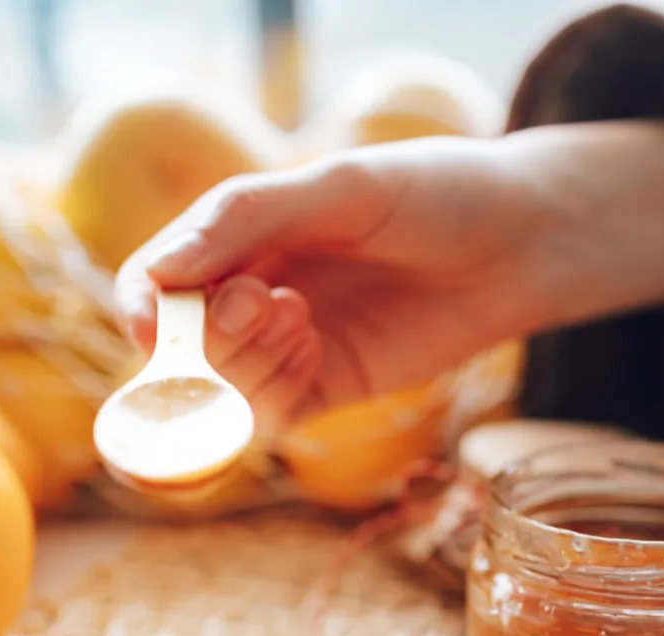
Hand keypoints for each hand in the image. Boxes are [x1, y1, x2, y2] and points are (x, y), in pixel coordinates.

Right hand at [114, 135, 553, 426]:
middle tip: (265, 299)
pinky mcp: (327, 390)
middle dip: (209, 332)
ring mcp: (288, 347)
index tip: (154, 321)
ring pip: (222, 388)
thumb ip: (243, 220)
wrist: (517, 246)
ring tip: (301, 315)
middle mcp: (254, 293)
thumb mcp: (335, 190)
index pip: (159, 284)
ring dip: (245, 361)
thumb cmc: (430, 195)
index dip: (146, 308)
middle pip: (183, 345)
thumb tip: (158, 273)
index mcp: (242, 237)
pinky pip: (270, 417)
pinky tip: (316, 347)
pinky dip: (274, 392)